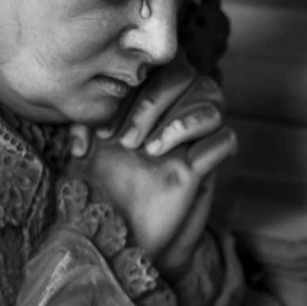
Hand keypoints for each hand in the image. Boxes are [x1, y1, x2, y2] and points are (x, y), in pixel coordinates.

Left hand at [68, 65, 235, 275]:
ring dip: (182, 120)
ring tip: (151, 150)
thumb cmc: (96, 194)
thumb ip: (81, 127)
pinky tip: (177, 161)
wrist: (118, 238)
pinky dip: (207, 144)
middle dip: (153, 103)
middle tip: (126, 142)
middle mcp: (169, 114)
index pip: (153, 67)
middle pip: (185, 74)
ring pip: (213, 98)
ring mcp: (191, 138)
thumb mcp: (80, 157)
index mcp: (141, 103)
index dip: (132, 89)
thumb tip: (83, 111)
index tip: (103, 133)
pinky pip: (226, 139)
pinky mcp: (206, 167)